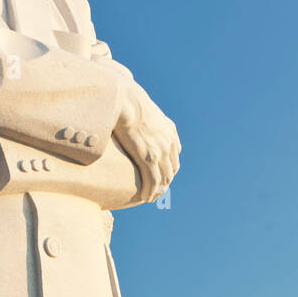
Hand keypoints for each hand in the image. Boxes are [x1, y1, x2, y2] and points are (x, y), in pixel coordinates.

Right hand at [113, 80, 180, 201]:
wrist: (124, 98)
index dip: (168, 168)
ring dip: (158, 190)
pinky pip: (152, 180)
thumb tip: (126, 114)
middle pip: (171, 169)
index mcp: (168, 130)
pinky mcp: (149, 157)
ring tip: (150, 197)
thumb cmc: (124, 100)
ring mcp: (160, 150)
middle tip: (156, 193)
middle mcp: (169, 141)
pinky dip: (151, 191)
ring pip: (164, 177)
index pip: (174, 155)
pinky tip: (146, 198)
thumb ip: (140, 116)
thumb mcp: (139, 106)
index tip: (161, 177)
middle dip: (165, 182)